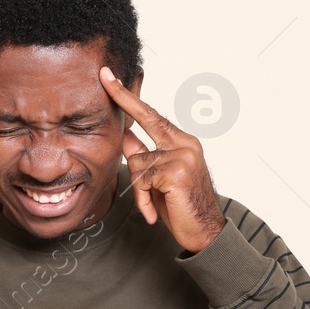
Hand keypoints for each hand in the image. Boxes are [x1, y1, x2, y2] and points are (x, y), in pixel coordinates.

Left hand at [98, 66, 225, 253]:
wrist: (205, 232)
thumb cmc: (181, 205)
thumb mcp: (159, 176)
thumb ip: (144, 154)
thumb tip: (124, 135)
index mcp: (182, 141)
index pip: (152, 115)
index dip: (130, 97)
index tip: (112, 78)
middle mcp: (185, 144)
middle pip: (146, 118)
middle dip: (123, 97)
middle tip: (105, 76)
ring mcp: (182, 156)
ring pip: (137, 161)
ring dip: (138, 187)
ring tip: (151, 204)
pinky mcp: (175, 173)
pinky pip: (141, 180)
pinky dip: (142, 199)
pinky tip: (152, 212)